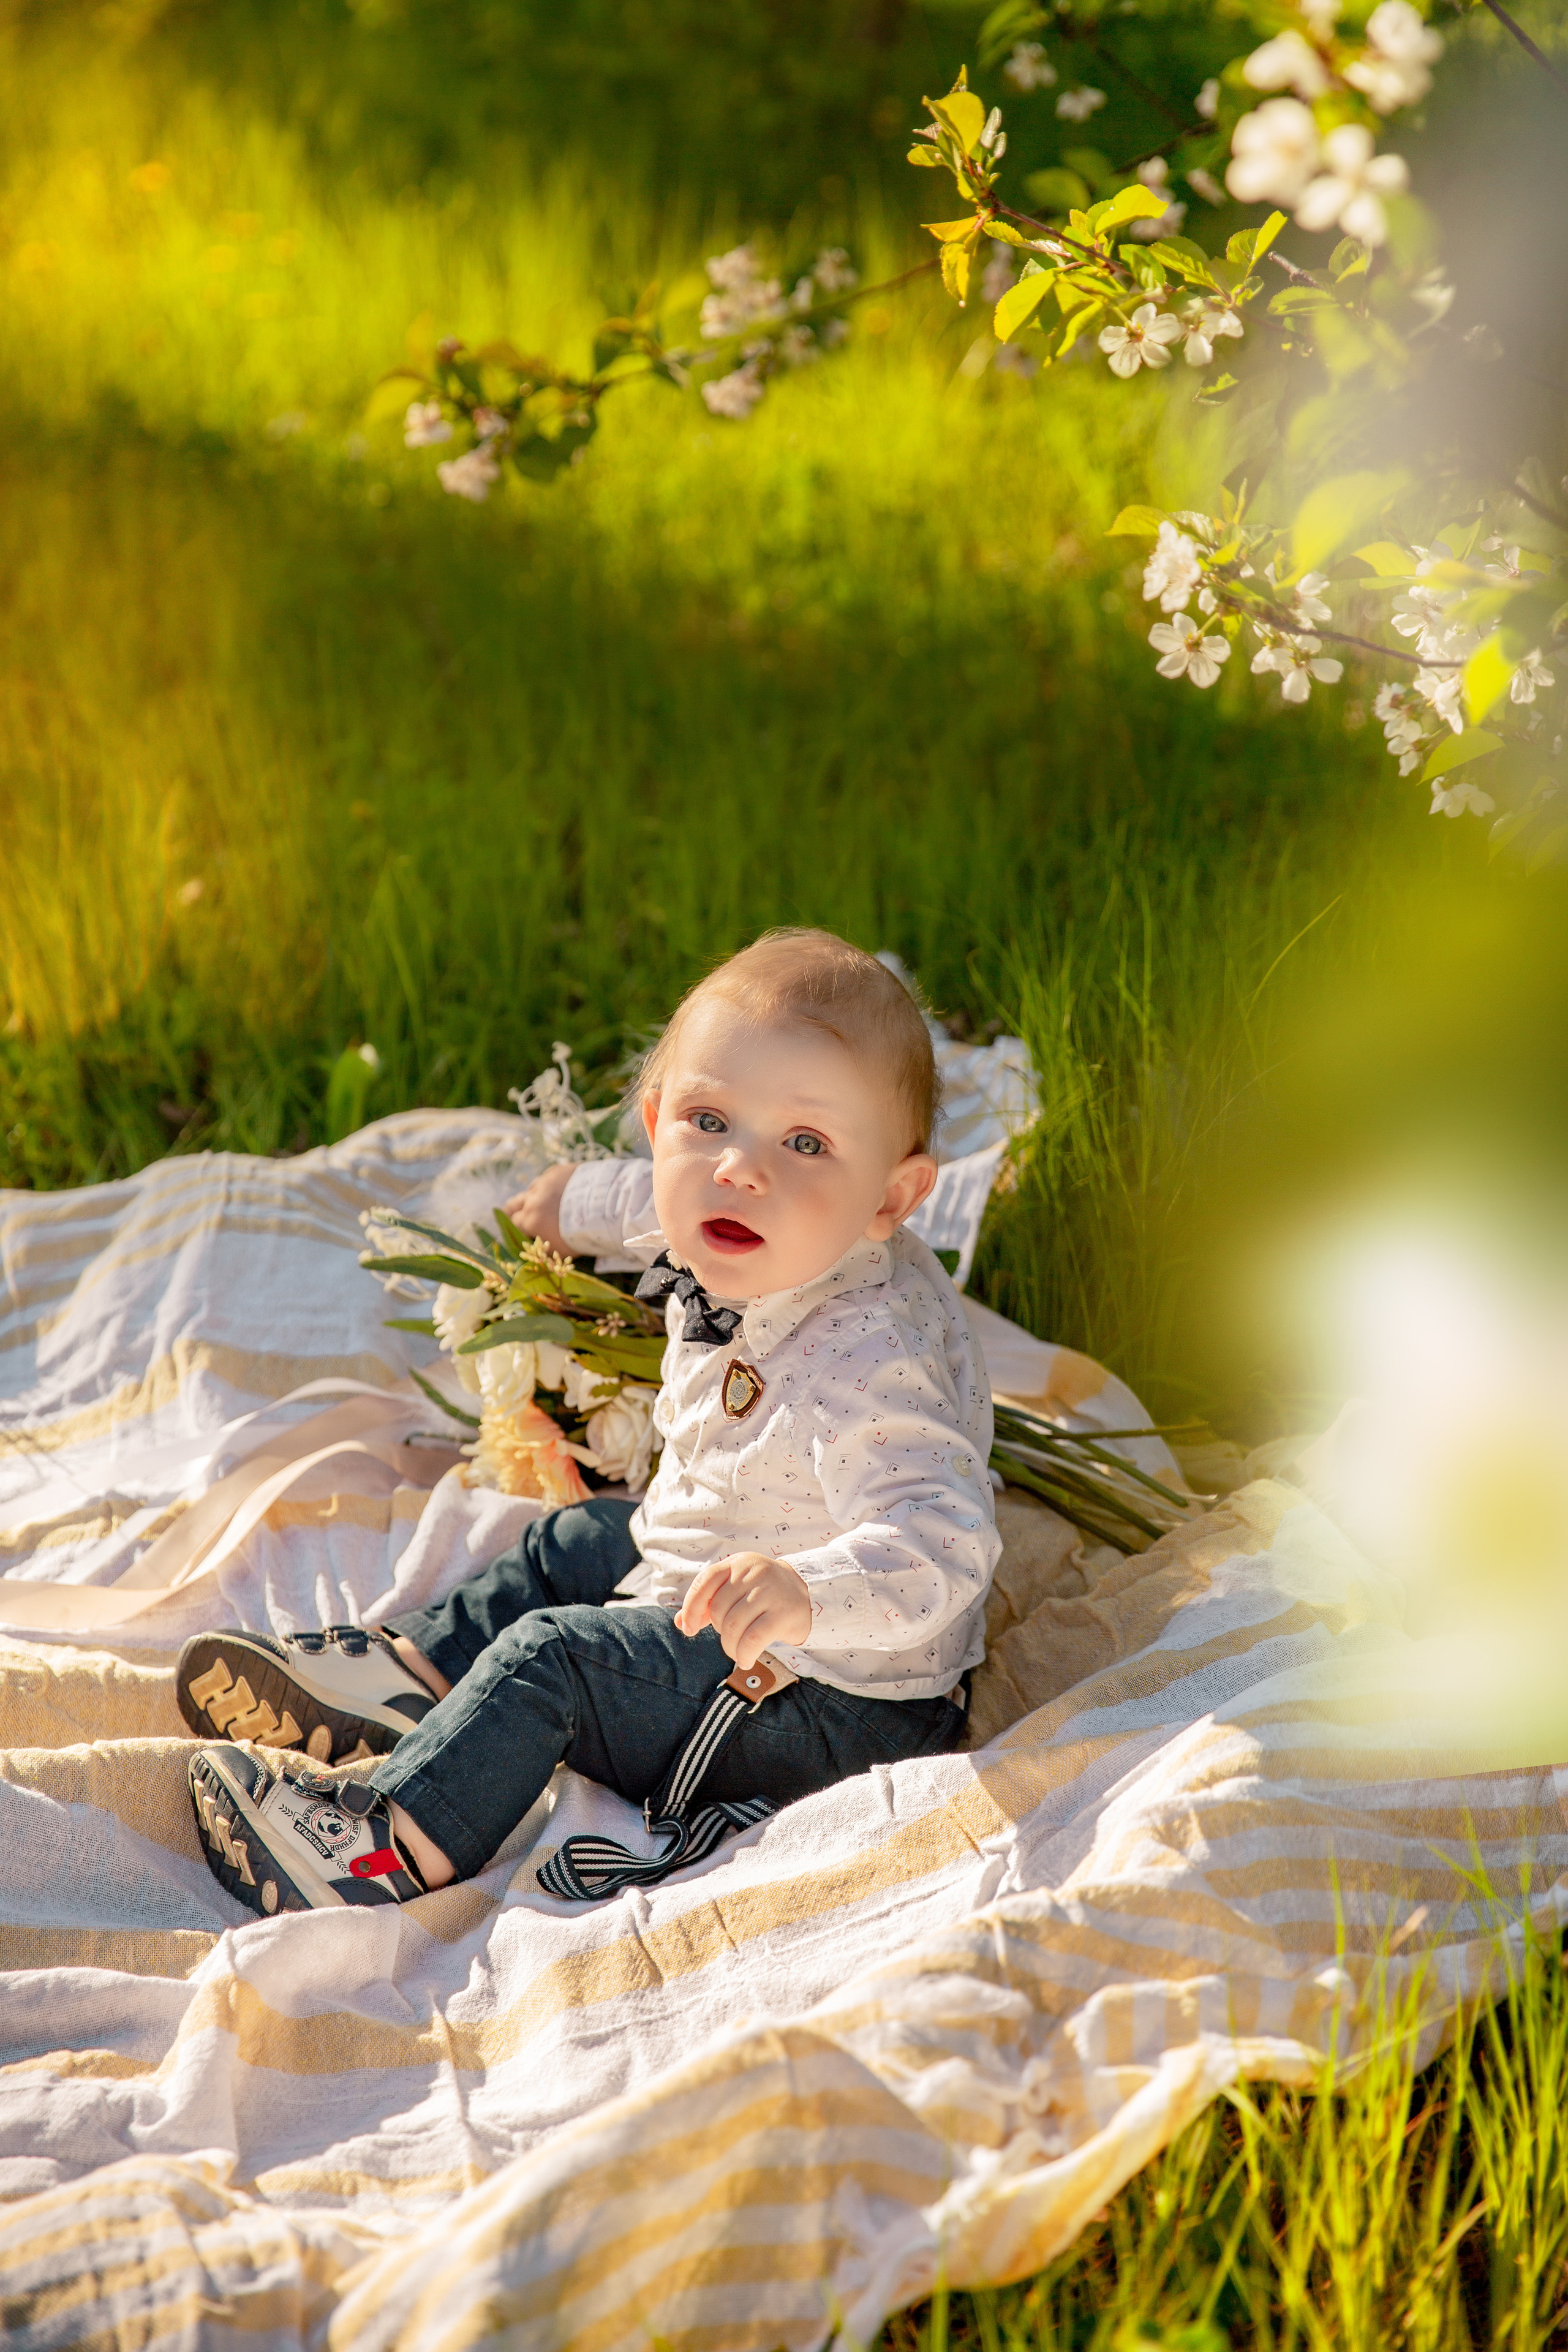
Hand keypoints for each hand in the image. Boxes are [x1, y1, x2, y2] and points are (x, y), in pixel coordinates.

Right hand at [502, 1162, 573, 1252]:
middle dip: (514, 1211)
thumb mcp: (562, 1251)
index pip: (513, 1223)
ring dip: (535, 1196)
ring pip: (532, 1188)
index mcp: (531, 1219)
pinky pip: (549, 1178)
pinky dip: (552, 1185)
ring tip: (547, 1201)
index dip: (517, 1228)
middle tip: (518, 1215)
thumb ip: (545, 1248)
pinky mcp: (558, 1171)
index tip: (521, 1230)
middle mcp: (533, 1199)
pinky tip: (562, 1189)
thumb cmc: (581, 1235)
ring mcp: (545, 1182)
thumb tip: (540, 1249)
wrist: (603, 1208)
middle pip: (513, 1204)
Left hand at [676, 1552, 811, 1670]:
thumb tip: (680, 1622)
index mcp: (737, 1563)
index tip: (688, 1629)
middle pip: (718, 1609)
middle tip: (730, 1638)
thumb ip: (707, 1604)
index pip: (705, 1581)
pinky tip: (746, 1660)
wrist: (804, 1592)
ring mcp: (770, 1591)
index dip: (691, 1607)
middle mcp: (753, 1572)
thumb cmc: (761, 1594)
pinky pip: (753, 1640)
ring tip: (737, 1652)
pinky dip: (744, 1655)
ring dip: (730, 1647)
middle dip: (718, 1631)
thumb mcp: (734, 1589)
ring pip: (733, 1626)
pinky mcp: (783, 1613)